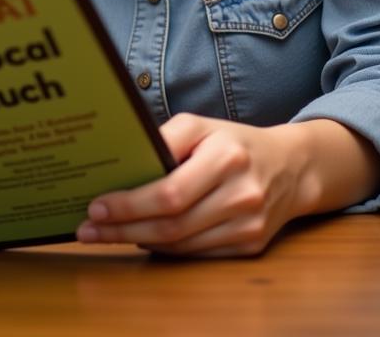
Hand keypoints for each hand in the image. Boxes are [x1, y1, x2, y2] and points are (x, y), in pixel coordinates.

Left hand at [76, 113, 310, 257]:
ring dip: (139, 241)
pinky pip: (198, 254)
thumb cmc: (233, 142)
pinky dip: (166, 250)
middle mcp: (241, 195)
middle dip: (123, 229)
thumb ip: (165, 137)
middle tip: (89, 229)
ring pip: (182, 245)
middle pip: (172, 225)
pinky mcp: (251, 245)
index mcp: (226, 158)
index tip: (97, 207)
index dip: (130, 204)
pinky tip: (141, 239)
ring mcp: (249, 225)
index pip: (169, 192)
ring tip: (106, 234)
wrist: (290, 167)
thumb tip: (126, 161)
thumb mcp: (201, 125)